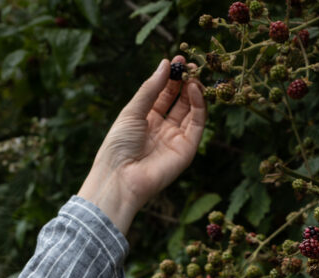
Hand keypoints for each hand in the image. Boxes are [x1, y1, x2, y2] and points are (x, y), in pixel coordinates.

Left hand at [78, 56, 205, 233]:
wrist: (121, 177)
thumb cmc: (119, 145)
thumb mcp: (132, 110)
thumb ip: (151, 88)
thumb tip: (165, 64)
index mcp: (147, 118)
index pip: (164, 94)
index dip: (171, 77)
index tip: (177, 58)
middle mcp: (164, 128)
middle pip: (180, 101)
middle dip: (185, 81)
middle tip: (189, 63)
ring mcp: (176, 138)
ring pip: (192, 111)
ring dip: (194, 91)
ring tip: (193, 73)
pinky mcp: (187, 149)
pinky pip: (197, 124)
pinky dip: (199, 106)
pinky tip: (194, 89)